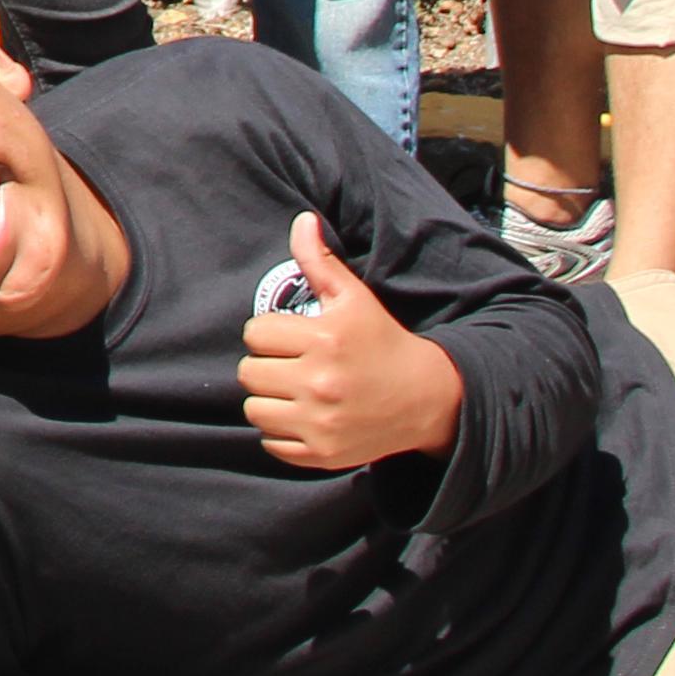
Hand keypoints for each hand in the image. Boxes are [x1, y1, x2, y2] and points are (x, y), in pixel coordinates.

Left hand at [237, 214, 465, 469]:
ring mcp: (320, 423)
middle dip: (266, 365)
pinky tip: (305, 416)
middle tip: (293, 364)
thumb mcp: (354, 299)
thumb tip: (301, 220)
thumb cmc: (383, 341)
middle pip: (249, 372)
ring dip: (269, 399)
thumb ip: (320, 261)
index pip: (255, 333)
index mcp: (325, 340)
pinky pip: (271, 443)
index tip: (292, 336)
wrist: (426, 398)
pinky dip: (281, 432)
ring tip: (295, 390)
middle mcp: (320, 383)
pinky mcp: (322, 454)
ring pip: (254, 409)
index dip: (270, 332)